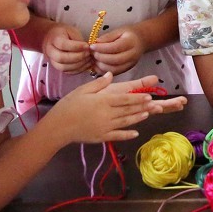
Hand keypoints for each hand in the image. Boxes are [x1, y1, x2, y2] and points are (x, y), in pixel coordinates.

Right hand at [43, 23, 91, 73]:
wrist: (53, 38)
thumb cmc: (65, 33)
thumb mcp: (72, 31)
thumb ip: (78, 40)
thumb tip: (88, 49)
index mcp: (53, 39)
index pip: (63, 44)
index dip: (76, 46)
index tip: (87, 46)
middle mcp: (50, 51)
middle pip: (61, 58)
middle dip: (78, 57)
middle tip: (88, 54)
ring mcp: (52, 61)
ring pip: (63, 67)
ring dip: (79, 65)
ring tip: (89, 59)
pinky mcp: (57, 67)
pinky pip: (67, 72)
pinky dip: (78, 70)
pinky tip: (86, 64)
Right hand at [45, 74, 184, 143]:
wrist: (58, 127)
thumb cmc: (68, 106)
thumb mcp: (82, 90)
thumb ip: (98, 84)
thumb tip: (110, 74)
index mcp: (102, 101)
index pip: (124, 99)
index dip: (137, 98)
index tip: (148, 96)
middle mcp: (106, 114)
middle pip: (128, 110)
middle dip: (142, 107)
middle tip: (154, 104)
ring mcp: (105, 127)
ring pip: (125, 122)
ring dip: (137, 118)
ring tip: (147, 114)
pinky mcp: (102, 137)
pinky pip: (118, 135)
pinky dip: (128, 134)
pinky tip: (136, 133)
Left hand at [89, 25, 144, 75]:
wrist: (140, 41)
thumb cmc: (128, 35)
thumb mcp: (119, 31)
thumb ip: (108, 37)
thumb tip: (96, 42)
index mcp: (131, 42)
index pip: (115, 47)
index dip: (101, 48)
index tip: (92, 46)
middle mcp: (132, 55)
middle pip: (114, 60)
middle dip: (100, 57)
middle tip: (92, 53)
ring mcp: (130, 64)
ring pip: (113, 69)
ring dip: (100, 65)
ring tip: (94, 58)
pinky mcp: (126, 70)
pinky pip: (113, 73)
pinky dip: (103, 70)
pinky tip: (98, 64)